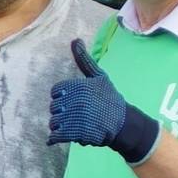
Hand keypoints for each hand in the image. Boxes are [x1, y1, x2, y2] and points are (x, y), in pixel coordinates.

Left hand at [48, 39, 161, 163]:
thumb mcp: (98, 76)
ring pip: (54, 122)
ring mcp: (76, 118)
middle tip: (76, 114)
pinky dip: (55, 138)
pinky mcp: (77, 133)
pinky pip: (56, 135)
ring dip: (59, 126)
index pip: (56, 92)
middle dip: (62, 112)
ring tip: (73, 125)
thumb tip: (75, 39)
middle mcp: (77, 101)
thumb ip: (84, 59)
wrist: (123, 123)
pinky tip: (59, 137)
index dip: (63, 97)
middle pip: (54, 107)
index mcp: (79, 86)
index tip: (74, 101)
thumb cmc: (109, 98)